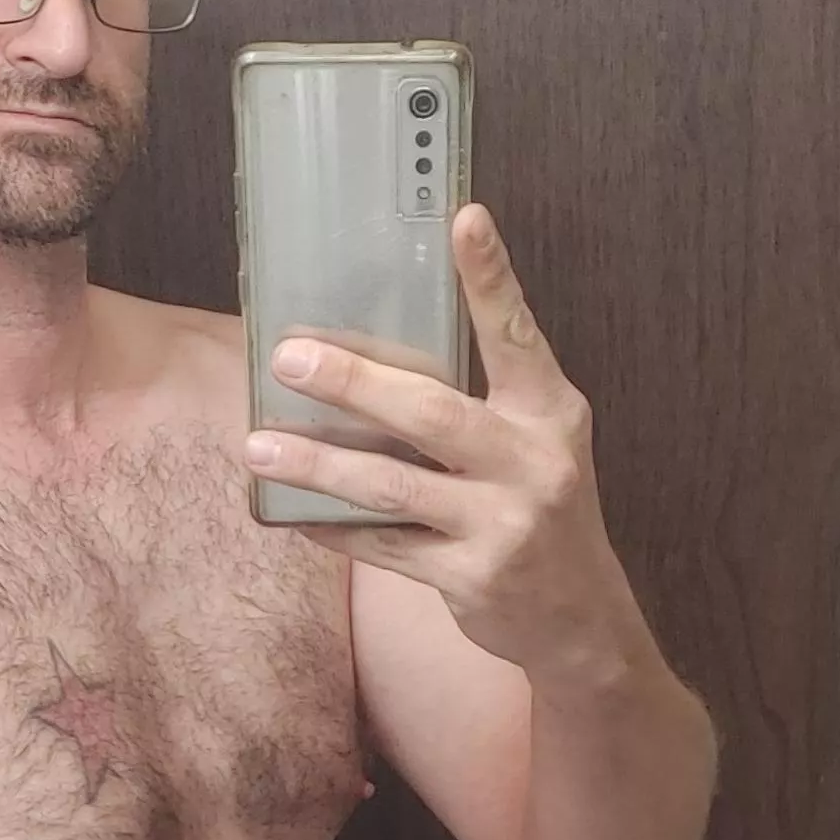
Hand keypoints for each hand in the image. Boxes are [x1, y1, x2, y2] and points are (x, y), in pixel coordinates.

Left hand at [244, 205, 617, 673]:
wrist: (581, 621)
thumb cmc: (542, 510)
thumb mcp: (538, 443)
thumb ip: (484, 398)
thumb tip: (381, 351)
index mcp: (550, 412)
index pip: (517, 333)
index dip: (491, 277)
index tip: (464, 218)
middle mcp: (532, 463)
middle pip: (431, 414)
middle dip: (353, 384)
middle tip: (289, 358)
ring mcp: (502, 525)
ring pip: (391, 487)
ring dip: (317, 466)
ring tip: (258, 446)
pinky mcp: (469, 579)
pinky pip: (383, 548)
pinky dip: (332, 529)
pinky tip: (289, 514)